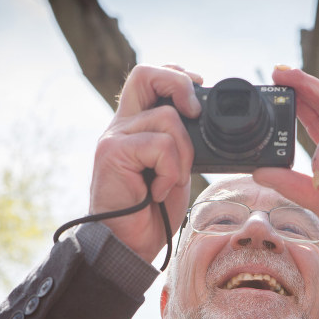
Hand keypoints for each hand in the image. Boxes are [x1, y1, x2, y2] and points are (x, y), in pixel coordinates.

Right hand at [90, 65, 202, 262]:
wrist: (128, 245)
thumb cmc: (152, 212)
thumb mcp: (175, 169)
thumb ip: (181, 142)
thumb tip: (205, 121)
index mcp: (134, 126)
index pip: (148, 78)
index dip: (176, 75)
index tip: (198, 91)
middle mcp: (120, 126)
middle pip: (145, 73)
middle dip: (178, 84)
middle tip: (195, 112)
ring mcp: (114, 137)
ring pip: (168, 119)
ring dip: (183, 154)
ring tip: (171, 181)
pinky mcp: (113, 152)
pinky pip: (161, 146)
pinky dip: (170, 171)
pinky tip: (158, 191)